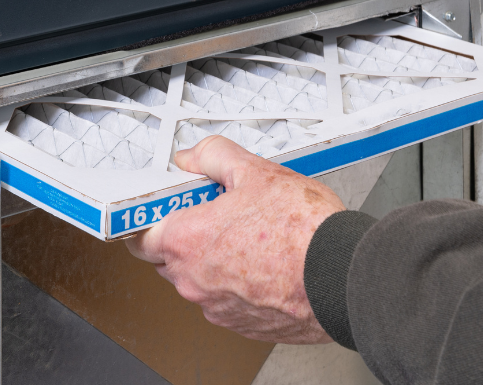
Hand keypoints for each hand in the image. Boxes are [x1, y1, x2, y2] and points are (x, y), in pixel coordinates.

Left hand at [126, 135, 344, 342]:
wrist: (343, 276)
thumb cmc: (302, 231)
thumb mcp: (253, 171)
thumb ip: (212, 157)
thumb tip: (192, 157)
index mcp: (187, 242)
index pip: (140, 235)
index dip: (151, 217)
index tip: (168, 204)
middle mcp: (195, 281)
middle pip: (167, 256)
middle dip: (184, 234)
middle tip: (213, 211)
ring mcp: (218, 307)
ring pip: (197, 279)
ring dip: (211, 259)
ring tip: (246, 234)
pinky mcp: (242, 325)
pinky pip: (224, 300)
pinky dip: (234, 282)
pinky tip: (261, 260)